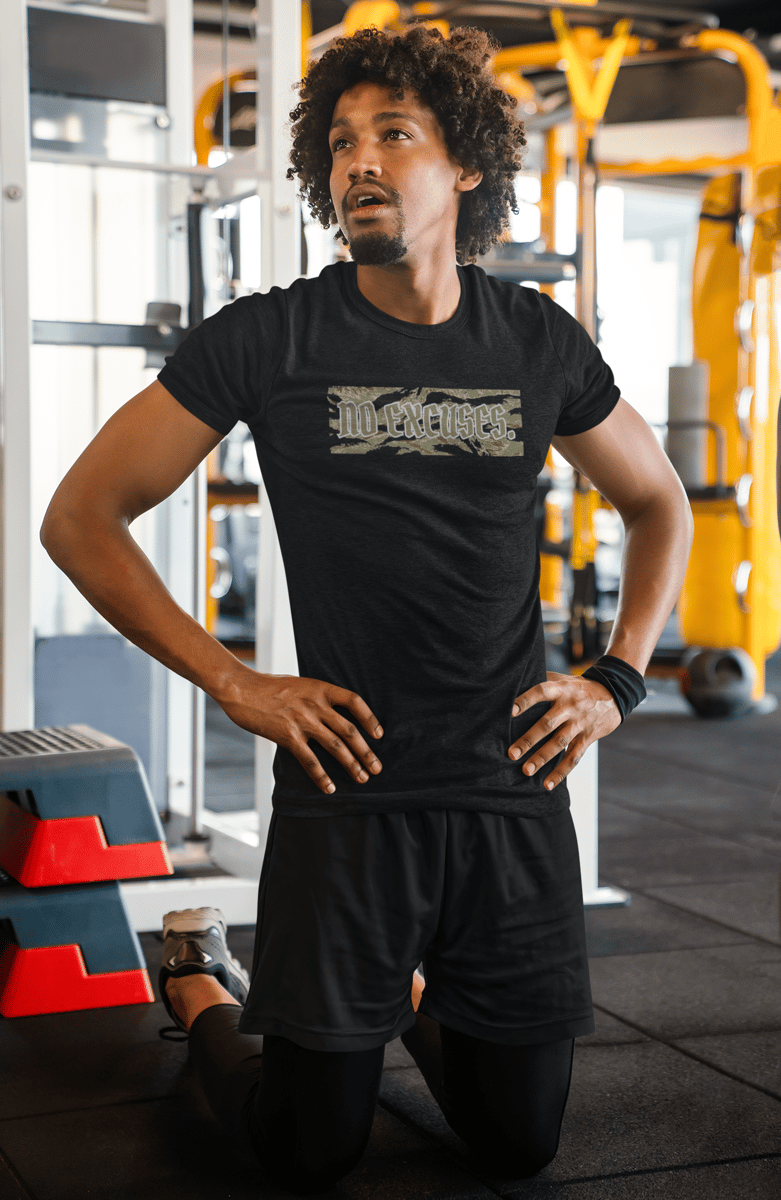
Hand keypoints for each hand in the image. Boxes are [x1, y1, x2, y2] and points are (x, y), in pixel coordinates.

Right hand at [217, 668, 382, 794]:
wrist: (241, 688)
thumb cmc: (268, 686)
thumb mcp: (298, 684)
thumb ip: (315, 697)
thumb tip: (329, 715)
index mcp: (320, 688)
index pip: (354, 701)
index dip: (370, 718)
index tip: (379, 735)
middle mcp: (315, 704)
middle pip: (349, 730)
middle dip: (366, 751)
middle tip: (377, 768)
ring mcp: (302, 720)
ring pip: (335, 746)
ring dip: (351, 764)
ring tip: (362, 778)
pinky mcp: (287, 736)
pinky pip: (310, 760)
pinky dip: (322, 776)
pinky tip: (329, 788)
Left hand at [508, 672, 619, 790]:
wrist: (613, 694)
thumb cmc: (577, 687)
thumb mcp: (562, 679)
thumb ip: (542, 681)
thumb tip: (513, 684)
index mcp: (561, 689)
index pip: (541, 692)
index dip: (526, 700)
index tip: (510, 711)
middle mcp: (570, 706)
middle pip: (547, 723)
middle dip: (529, 739)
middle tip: (512, 753)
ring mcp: (579, 723)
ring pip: (559, 743)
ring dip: (542, 758)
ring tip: (526, 771)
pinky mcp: (587, 738)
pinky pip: (573, 757)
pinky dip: (561, 772)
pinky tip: (547, 784)